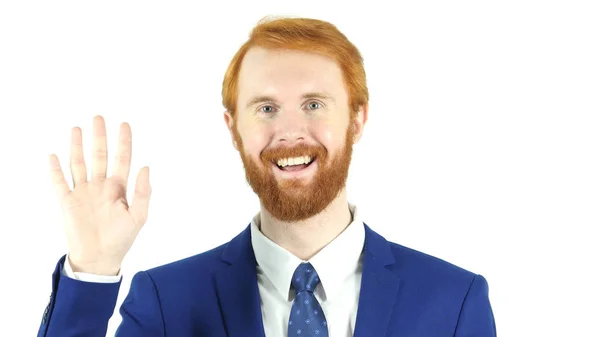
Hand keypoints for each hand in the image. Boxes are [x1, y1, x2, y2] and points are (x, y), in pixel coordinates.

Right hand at [49, 115, 150, 274]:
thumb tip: (146, 167)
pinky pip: (60, 182)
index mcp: (119, 188)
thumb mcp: (139, 216)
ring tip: (77, 128)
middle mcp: (100, 186)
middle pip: (99, 156)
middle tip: (99, 117)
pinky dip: (56, 170)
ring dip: (77, 147)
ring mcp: (83, 192)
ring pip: (79, 164)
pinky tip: (54, 156)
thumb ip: (143, 192)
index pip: (122, 159)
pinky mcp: (68, 202)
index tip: (124, 125)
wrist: (99, 259)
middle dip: (99, 137)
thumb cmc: (121, 239)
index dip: (123, 142)